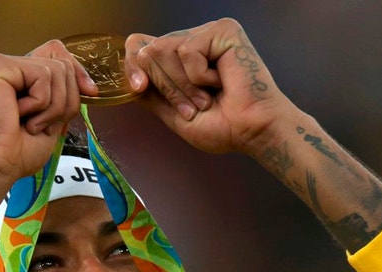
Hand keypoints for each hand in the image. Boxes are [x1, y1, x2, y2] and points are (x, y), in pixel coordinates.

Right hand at [0, 42, 96, 182]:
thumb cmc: (17, 152)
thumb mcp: (52, 120)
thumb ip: (65, 97)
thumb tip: (89, 86)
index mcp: (21, 78)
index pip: (57, 53)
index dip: (78, 71)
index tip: (90, 93)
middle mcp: (10, 67)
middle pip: (63, 63)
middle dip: (65, 101)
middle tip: (42, 124)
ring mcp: (1, 63)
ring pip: (57, 70)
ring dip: (52, 107)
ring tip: (29, 123)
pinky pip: (43, 74)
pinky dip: (40, 103)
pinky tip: (19, 115)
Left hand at [124, 18, 292, 156]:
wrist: (252, 131)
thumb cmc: (224, 127)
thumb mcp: (175, 115)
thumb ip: (152, 95)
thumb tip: (129, 83)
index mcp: (180, 59)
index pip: (139, 46)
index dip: (131, 66)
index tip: (140, 88)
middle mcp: (193, 41)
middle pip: (148, 51)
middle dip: (167, 87)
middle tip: (195, 106)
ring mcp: (207, 33)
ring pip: (163, 49)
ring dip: (183, 85)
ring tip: (207, 97)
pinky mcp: (222, 30)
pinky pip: (187, 49)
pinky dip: (199, 75)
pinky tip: (221, 81)